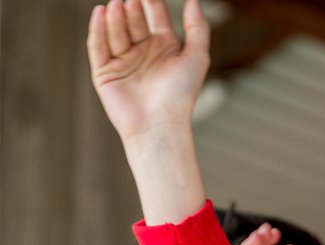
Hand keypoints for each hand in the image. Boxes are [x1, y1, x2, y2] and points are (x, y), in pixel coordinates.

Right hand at [87, 0, 209, 141]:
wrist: (160, 124)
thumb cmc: (181, 94)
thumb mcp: (197, 57)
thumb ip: (197, 28)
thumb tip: (195, 0)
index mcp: (164, 46)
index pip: (155, 16)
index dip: (151, 1)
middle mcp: (143, 51)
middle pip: (134, 21)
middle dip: (132, 9)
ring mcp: (123, 60)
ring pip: (117, 32)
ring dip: (117, 17)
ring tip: (118, 4)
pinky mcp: (104, 71)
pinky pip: (98, 46)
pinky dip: (98, 29)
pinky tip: (100, 12)